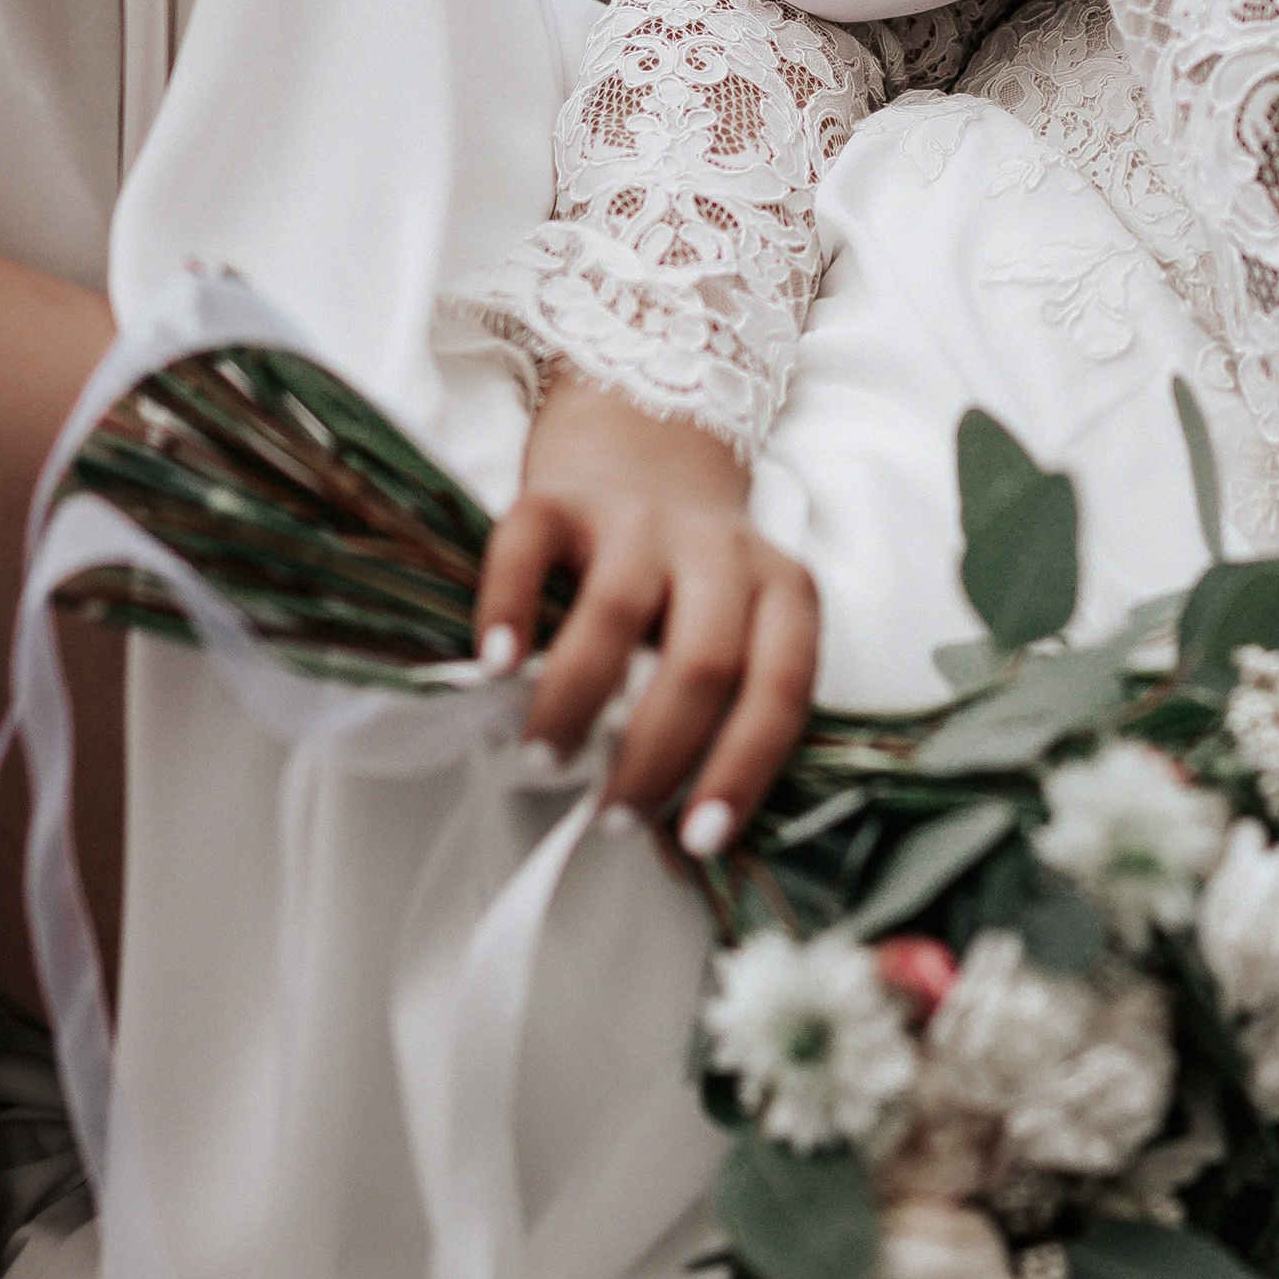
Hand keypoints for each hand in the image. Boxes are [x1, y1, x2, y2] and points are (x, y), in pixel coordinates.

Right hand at [475, 369, 819, 854]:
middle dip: (658, 754)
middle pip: (704, 659)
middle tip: (612, 816)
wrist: (648, 433)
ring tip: (544, 757)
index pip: (781, 687)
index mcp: (782, 589)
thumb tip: (679, 846)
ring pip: (618, 609)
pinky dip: (510, 606)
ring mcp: (639, 518)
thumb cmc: (687, 571)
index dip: (744, 768)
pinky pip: (531, 547)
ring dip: (579, 699)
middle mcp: (720, 549)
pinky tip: (496, 663)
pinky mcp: (560, 497)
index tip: (699, 840)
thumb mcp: (732, 627)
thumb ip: (717, 714)